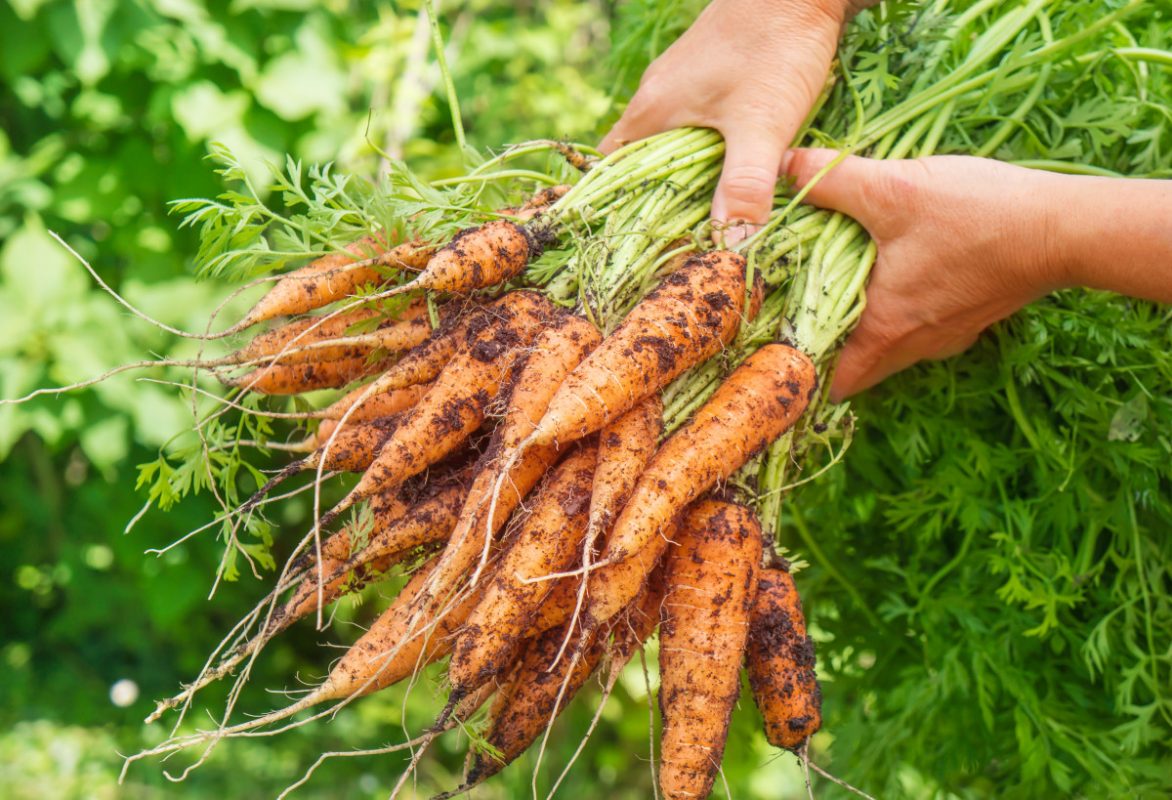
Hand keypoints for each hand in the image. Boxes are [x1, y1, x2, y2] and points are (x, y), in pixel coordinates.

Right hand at [600, 0, 856, 239]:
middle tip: (676, 247)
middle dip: (654, 205)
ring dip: (681, 180)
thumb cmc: (774, 46)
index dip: (617, 215)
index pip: (609, 176)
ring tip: (702, 220)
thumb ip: (744, 185)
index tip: (637, 249)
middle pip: (637, 166)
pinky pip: (690, 127)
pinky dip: (701, 154)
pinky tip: (728, 169)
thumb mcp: (761, 123)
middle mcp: (653, 99)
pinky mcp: (707, 75)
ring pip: (666, 146)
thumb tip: (729, 248)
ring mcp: (679, 85)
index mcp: (649, 114)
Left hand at [780, 149, 1069, 400]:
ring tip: (834, 288)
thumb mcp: (892, 189)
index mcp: (884, 330)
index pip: (829, 379)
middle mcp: (913, 346)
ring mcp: (946, 336)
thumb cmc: (977, 217)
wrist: (1065, 228)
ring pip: (887, 346)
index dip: (799, 371)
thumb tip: (783, 165)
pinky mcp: (969, 317)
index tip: (772, 348)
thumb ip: (832, 179)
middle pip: (856, 365)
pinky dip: (897, 309)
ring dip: (861, 324)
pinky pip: (919, 326)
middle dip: (825, 345)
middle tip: (794, 311)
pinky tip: (890, 272)